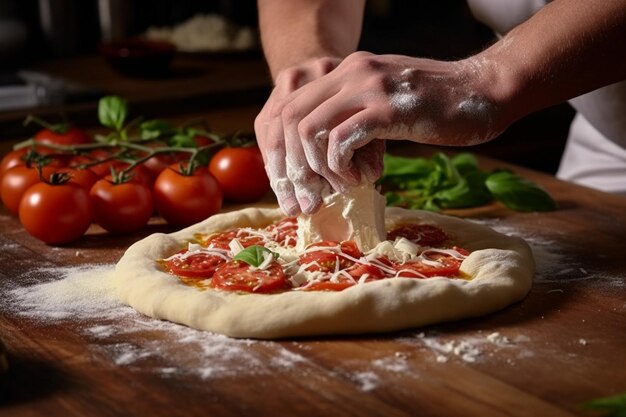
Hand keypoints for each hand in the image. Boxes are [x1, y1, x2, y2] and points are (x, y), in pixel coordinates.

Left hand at [264, 51, 504, 213]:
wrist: (488, 90)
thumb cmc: (441, 104)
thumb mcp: (387, 101)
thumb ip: (356, 115)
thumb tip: (329, 152)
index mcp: (347, 70)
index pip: (290, 106)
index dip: (284, 149)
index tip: (294, 183)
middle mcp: (351, 72)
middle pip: (288, 118)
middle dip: (290, 165)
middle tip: (307, 195)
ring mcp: (369, 88)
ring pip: (309, 129)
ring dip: (317, 168)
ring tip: (339, 187)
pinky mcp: (388, 109)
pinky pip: (341, 139)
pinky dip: (341, 166)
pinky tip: (362, 177)